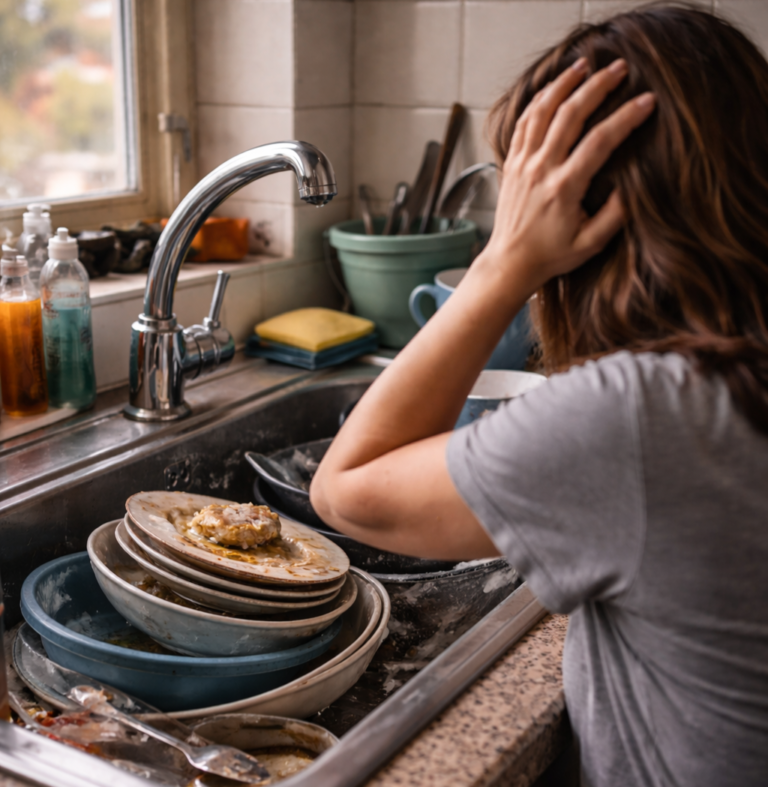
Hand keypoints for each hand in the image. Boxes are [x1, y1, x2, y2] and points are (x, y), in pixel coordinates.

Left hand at [483, 57, 655, 291]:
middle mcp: (540, 170)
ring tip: (584, 65)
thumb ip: (614, 216)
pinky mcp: (511, 163)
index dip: (626, 118)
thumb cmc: (551, 255)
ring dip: (564, 84)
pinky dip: (538, 100)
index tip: (647, 101)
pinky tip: (553, 88)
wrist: (510, 262)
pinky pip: (523, 122)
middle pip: (570, 115)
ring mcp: (522, 164)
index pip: (599, 142)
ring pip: (542, 111)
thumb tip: (634, 186)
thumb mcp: (590, 243)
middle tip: (620, 69)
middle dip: (597, 86)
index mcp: (563, 189)